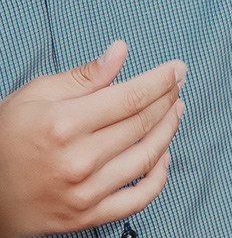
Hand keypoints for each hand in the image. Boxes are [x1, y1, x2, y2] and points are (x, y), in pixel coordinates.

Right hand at [0, 42, 182, 237]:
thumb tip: (121, 51)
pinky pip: (138, 199)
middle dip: (168, 99)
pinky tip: (162, 155)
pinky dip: (158, 177)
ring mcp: (83, 193)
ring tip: (174, 111)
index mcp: (64, 125)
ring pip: (147, 157)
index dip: (161, 81)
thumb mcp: (34, 96)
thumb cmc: (4, 139)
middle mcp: (77, 161)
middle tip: (177, 85)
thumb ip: (83, 76)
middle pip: (143, 123)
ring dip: (169, 130)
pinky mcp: (85, 217)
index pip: (131, 97)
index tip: (177, 70)